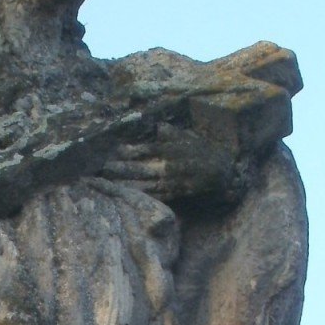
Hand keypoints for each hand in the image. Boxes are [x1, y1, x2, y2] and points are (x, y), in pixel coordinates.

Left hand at [99, 124, 236, 203]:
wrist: (223, 172)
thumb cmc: (203, 152)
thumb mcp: (187, 137)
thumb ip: (171, 133)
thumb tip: (157, 127)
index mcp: (168, 149)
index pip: (142, 149)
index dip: (126, 151)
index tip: (110, 151)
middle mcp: (167, 165)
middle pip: (138, 168)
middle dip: (119, 169)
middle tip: (102, 169)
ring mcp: (170, 180)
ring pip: (143, 183)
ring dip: (126, 184)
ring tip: (108, 184)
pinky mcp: (174, 192)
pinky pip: (154, 195)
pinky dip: (141, 196)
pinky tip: (128, 196)